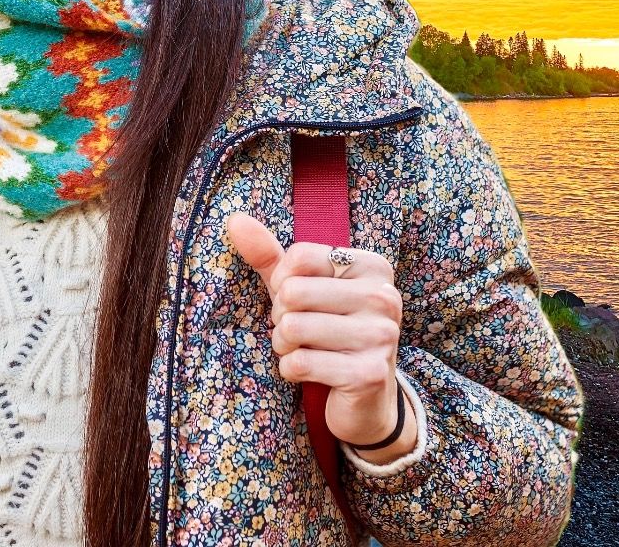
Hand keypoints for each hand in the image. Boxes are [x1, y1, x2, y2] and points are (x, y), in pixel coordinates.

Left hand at [226, 211, 416, 461]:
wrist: (367, 398)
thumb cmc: (328, 332)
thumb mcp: (302, 289)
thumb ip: (271, 255)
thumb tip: (234, 220)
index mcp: (372, 267)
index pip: (298, 257)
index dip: (281, 282)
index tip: (297, 301)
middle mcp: (384, 297)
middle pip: (292, 292)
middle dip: (280, 316)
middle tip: (298, 331)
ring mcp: (381, 336)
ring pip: (292, 328)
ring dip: (283, 345)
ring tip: (302, 350)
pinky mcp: (369, 373)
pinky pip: (299, 363)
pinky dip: (290, 370)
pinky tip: (310, 373)